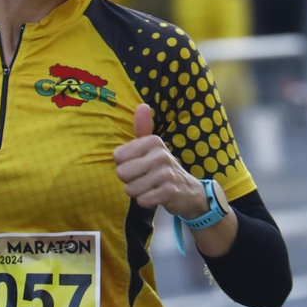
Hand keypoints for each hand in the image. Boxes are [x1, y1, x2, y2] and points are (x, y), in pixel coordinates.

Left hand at [113, 104, 206, 218]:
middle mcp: (161, 154)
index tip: (138, 164)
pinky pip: (142, 200)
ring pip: (130, 189)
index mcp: (153, 141)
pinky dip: (146, 201)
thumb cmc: (161, 167)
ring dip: (137, 192)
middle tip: (143, 178)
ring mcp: (166, 173)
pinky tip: (155, 196)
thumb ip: (142, 128)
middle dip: (129, 180)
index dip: (124, 164)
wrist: (188, 190)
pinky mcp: (170, 192)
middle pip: (122, 173)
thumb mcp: (152, 147)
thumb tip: (142, 105)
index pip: (118, 156)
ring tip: (150, 187)